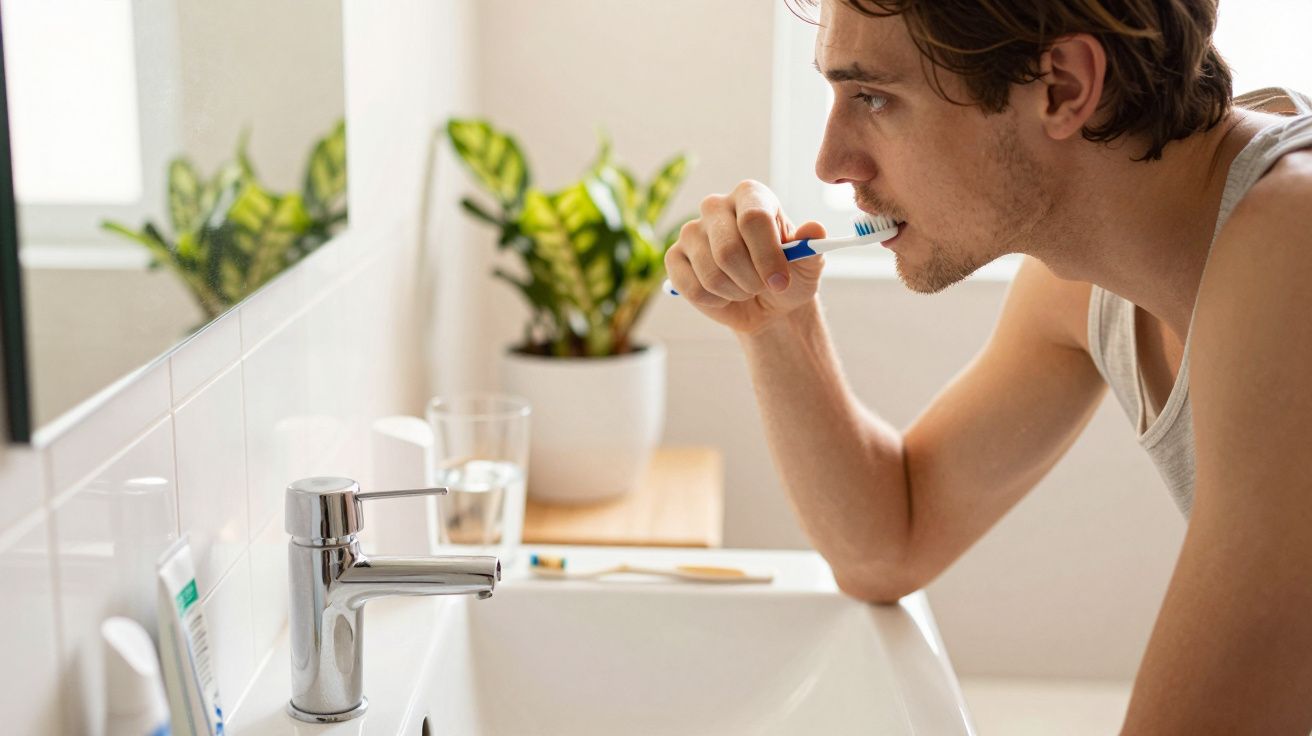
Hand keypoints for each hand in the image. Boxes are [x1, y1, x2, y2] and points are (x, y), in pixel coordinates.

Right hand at [664, 180, 826, 334]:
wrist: (767, 303)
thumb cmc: (788, 275)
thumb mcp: (809, 264)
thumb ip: (813, 246)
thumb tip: (814, 230)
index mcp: (751, 195)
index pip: (753, 218)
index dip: (768, 256)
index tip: (781, 282)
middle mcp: (716, 206)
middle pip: (728, 249)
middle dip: (751, 280)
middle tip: (763, 287)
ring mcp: (691, 231)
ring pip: (711, 273)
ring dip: (735, 292)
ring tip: (745, 288)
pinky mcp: (674, 257)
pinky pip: (693, 287)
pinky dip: (715, 300)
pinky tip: (723, 293)